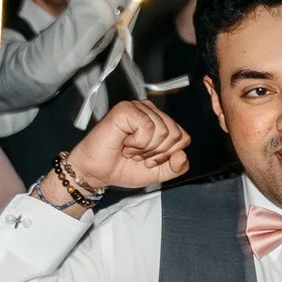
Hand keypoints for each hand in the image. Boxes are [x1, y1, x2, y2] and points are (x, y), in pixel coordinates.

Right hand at [67, 100, 190, 190]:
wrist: (98, 173)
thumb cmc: (124, 168)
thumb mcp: (159, 172)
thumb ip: (177, 167)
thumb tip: (182, 154)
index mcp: (161, 122)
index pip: (183, 138)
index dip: (168, 156)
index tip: (149, 160)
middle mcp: (151, 112)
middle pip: (175, 134)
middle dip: (157, 153)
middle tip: (138, 155)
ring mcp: (138, 108)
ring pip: (163, 131)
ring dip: (145, 149)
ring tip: (130, 149)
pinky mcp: (126, 109)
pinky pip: (148, 127)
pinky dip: (137, 142)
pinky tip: (125, 143)